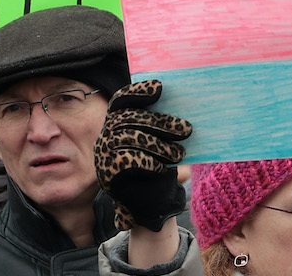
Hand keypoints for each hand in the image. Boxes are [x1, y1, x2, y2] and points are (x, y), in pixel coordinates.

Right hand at [95, 79, 191, 231]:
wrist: (147, 204)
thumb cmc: (158, 165)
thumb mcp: (160, 141)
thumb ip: (162, 124)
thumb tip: (187, 104)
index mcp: (117, 122)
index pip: (121, 100)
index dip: (138, 91)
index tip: (160, 87)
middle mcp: (106, 135)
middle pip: (130, 118)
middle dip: (161, 122)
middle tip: (187, 129)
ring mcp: (103, 154)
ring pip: (131, 138)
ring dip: (161, 145)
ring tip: (180, 153)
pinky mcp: (107, 172)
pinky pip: (129, 159)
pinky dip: (149, 161)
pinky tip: (162, 168)